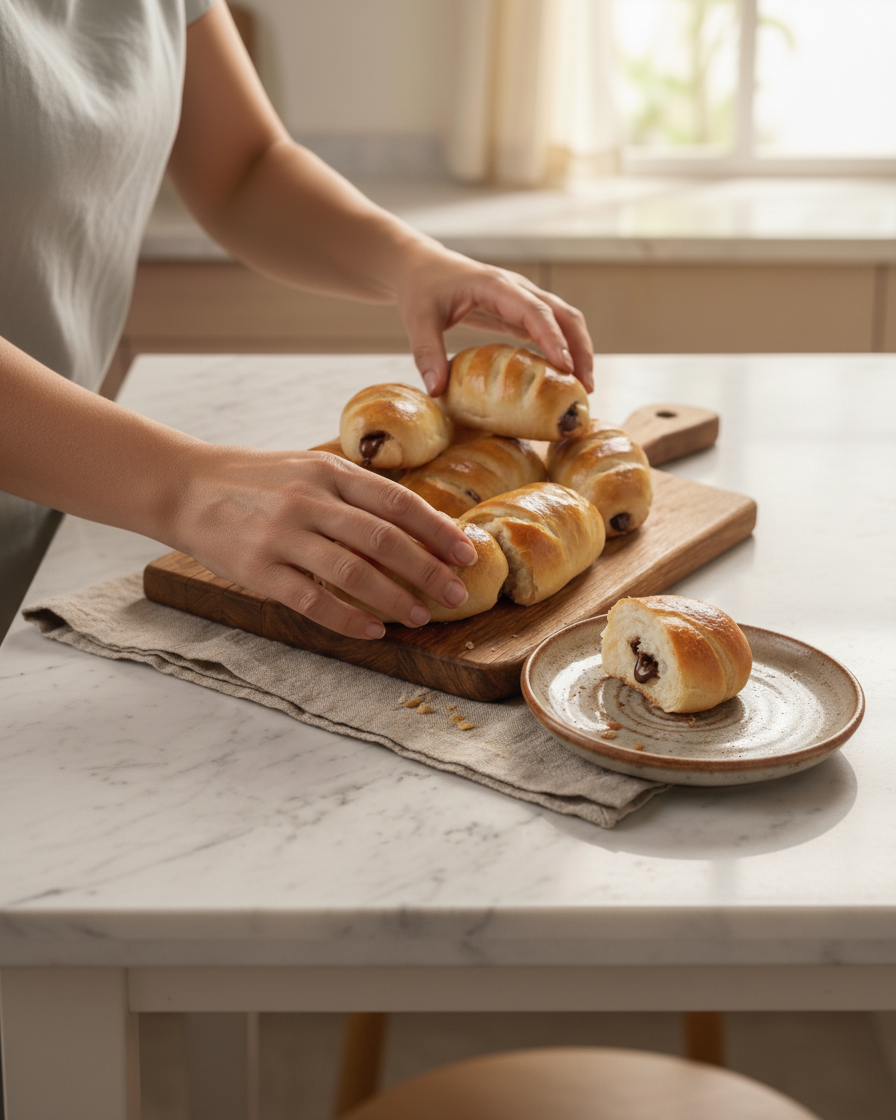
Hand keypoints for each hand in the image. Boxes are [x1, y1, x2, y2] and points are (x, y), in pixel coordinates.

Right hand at [173, 446, 476, 639]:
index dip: (437, 530)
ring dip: (393, 598)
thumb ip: (355, 492)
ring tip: (420, 616)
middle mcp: (308, 501)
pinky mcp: (257, 569)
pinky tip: (373, 629)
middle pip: (382, 540)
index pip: (396, 501)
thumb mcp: (308, 467)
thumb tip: (419, 524)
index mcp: (328, 471)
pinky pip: (311, 600)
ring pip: (351, 572)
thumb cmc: (257, 480)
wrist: (185, 486)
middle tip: (455, 594)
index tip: (466, 553)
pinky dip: (347, 618)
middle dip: (426, 570)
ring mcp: (281, 536)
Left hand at [395, 243, 593, 395]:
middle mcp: (517, 289)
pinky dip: (563, 351)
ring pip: (564, 320)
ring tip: (583, 387)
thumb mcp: (417, 320)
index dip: (552, 338)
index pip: (534, 310)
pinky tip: (565, 378)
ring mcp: (522, 300)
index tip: (566, 367)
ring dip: (579, 350)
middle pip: (562, 314)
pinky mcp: (520, 312)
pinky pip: (550, 329)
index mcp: (495, 285)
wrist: (421, 267)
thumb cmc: (421, 288)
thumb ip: (426, 353)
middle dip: (580, 348)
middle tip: (586, 386)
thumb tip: (436, 391)